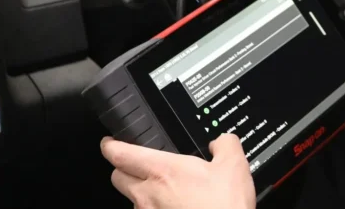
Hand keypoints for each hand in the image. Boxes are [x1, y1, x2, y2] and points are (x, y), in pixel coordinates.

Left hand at [100, 134, 254, 208]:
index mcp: (162, 170)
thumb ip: (225, 145)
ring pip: (132, 201)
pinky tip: (176, 208)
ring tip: (166, 192)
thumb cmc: (223, 207)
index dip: (111, 145)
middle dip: (123, 169)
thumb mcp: (234, 166)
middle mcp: (147, 196)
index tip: (110, 142)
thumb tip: (222, 142)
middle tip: (138, 165)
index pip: (119, 154)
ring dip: (143, 194)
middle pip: (117, 177)